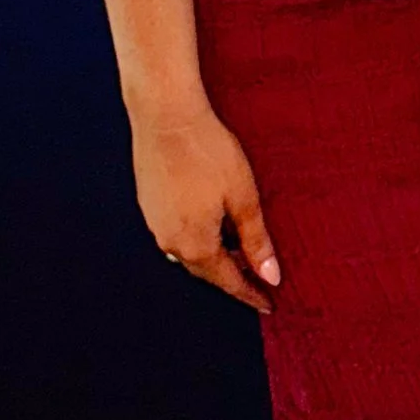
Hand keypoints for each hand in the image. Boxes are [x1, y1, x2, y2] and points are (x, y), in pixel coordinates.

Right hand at [131, 99, 279, 312]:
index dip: (250, 294)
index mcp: (196, 244)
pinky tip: (211, 222)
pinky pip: (175, 234)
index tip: (267, 304)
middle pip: (206, 270)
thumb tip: (271, 276)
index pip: (227, 281)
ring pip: (188, 253)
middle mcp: (170, 242)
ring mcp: (155, 223)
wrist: (165, 116)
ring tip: (239, 248)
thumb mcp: (242, 196)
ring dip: (213, 256)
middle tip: (257, 277)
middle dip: (232, 276)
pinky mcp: (149, 205)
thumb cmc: (208, 152)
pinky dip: (197, 237)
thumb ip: (256, 240)